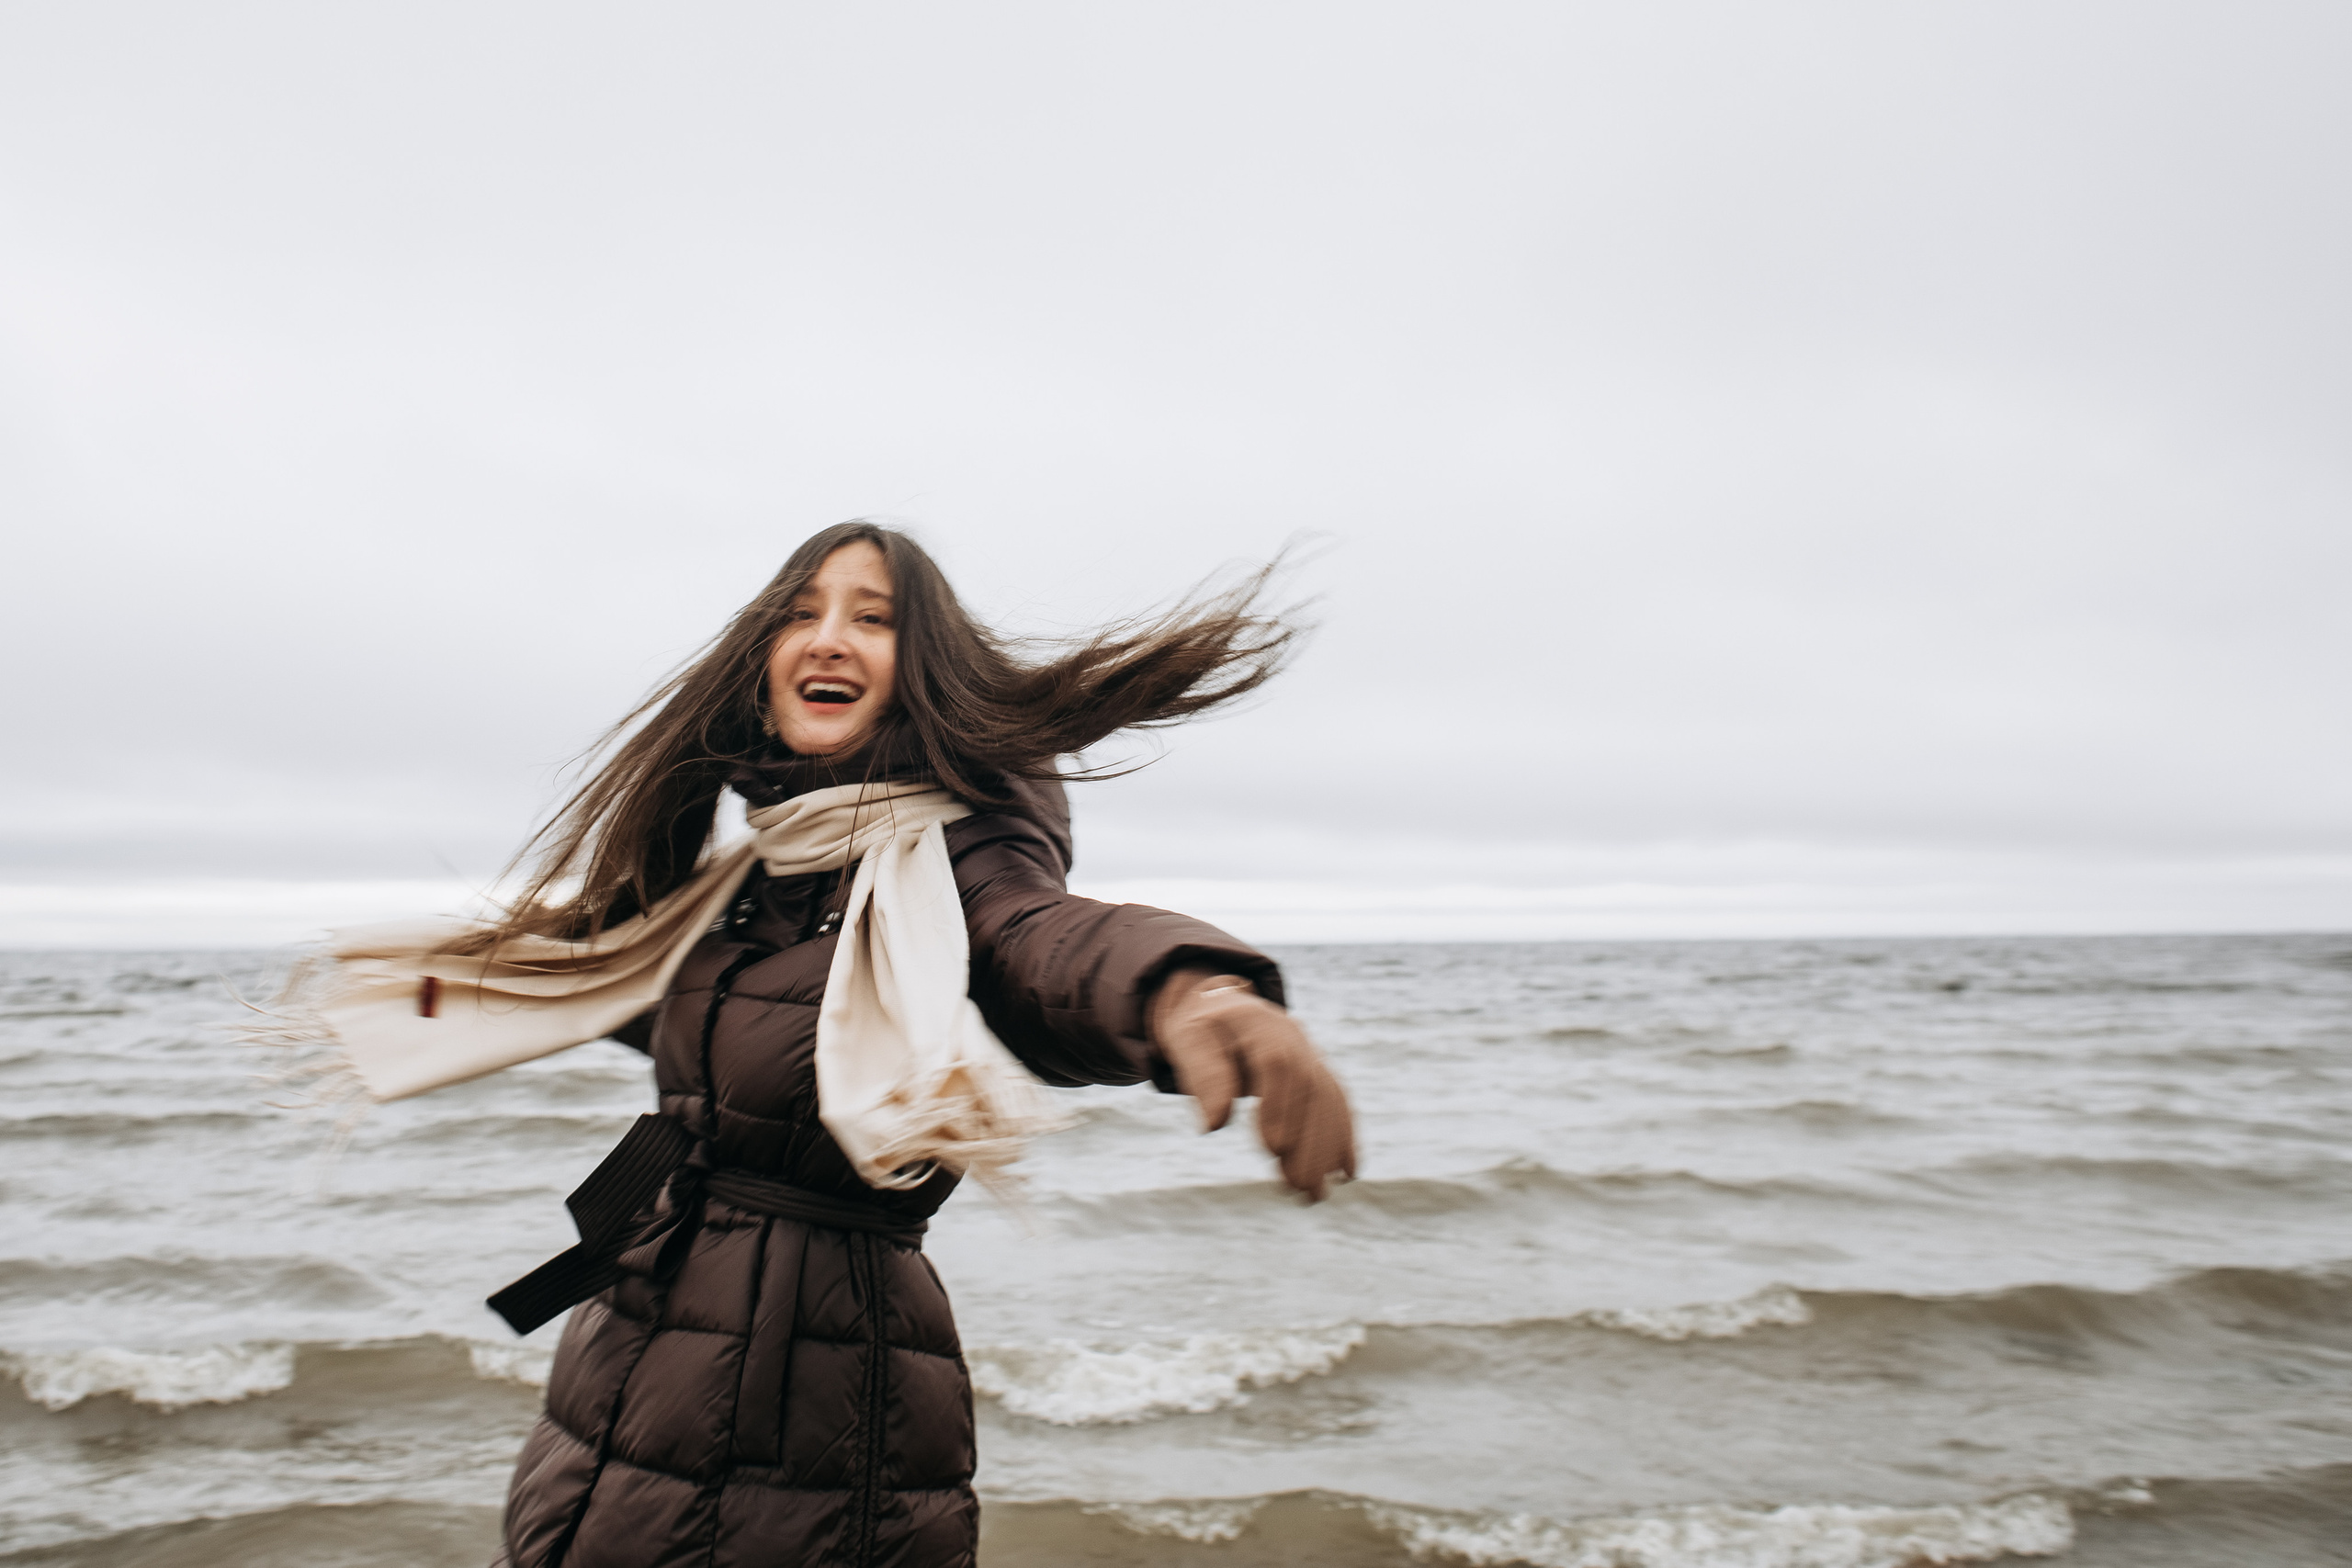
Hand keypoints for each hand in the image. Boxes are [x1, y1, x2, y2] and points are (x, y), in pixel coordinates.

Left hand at [1149, 967, 1357, 1201]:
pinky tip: (1346, 1172)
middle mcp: (1292, 1035)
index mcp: (1257, 1021)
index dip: (1280, 1104)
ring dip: (1326, 1149)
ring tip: (1313, 1193)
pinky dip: (1343, 1137)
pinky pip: (1337, 1103)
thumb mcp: (1186, 1041)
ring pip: (1328, 1100)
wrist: (1221, 1005)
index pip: (1277, 1061)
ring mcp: (1310, 1053)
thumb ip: (1203, 1076)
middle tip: (1298, 1186)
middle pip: (1310, 1086)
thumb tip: (1214, 1123)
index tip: (1273, 1148)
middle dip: (1308, 1140)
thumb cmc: (1199, 1029)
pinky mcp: (1318, 1072)